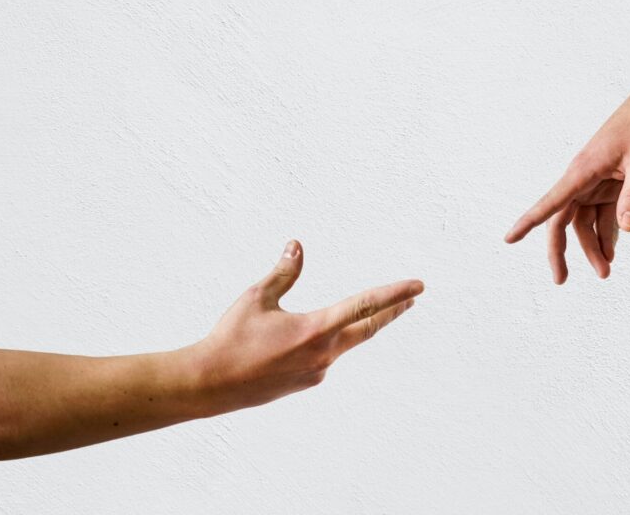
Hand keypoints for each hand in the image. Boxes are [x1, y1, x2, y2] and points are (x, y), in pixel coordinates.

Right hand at [187, 240, 423, 414]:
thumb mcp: (257, 298)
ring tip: (372, 314)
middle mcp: (323, 353)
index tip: (418, 287)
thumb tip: (298, 245)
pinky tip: (312, 339)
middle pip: (368, 328)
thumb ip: (284, 272)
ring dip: (360, 327)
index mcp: (315, 329)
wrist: (211, 384)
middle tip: (412, 300)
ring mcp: (317, 372)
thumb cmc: (231, 338)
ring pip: (346, 343)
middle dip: (391, 312)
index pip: (365, 305)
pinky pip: (326, 357)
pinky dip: (329, 343)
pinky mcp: (307, 382)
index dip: (395, 294)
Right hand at [504, 78, 629, 282]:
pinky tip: (613, 251)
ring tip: (605, 272)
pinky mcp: (608, 185)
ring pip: (584, 223)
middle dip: (562, 252)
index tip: (509, 238)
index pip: (551, 202)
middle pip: (562, 221)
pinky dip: (607, 234)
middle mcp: (582, 180)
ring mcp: (594, 183)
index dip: (529, 221)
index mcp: (582, 171)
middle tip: (561, 281)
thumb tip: (628, 230)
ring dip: (593, 247)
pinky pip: (601, 215)